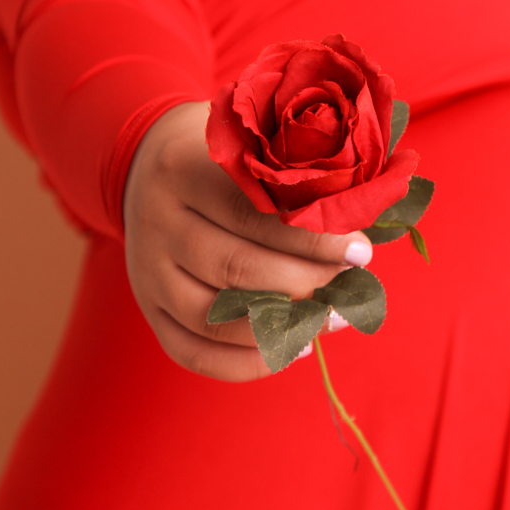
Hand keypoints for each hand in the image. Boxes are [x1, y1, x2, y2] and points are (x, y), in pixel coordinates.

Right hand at [122, 101, 372, 380]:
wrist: (147, 164)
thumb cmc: (223, 156)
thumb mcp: (248, 147)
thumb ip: (292, 180)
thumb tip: (362, 225)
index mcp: (182, 170)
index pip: (251, 213)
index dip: (311, 239)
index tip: (361, 252)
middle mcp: (158, 223)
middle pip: (235, 268)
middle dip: (306, 283)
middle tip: (354, 289)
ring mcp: (146, 272)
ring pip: (212, 316)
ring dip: (280, 328)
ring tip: (331, 320)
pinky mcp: (148, 309)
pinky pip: (192, 352)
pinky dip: (246, 363)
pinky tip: (292, 348)